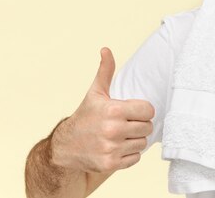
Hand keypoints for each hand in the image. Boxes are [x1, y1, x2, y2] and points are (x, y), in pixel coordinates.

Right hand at [51, 48, 154, 172]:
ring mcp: (111, 149)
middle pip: (147, 127)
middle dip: (139, 125)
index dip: (142, 110)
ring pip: (143, 143)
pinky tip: (118, 148)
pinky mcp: (110, 164)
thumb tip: (106, 49)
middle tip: (126, 124)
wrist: (65, 146)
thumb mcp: (95, 92)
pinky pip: (136, 158)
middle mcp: (113, 130)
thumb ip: (105, 71)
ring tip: (122, 136)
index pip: (148, 110)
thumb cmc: (86, 116)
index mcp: (113, 110)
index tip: (132, 111)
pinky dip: (130, 154)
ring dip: (135, 140)